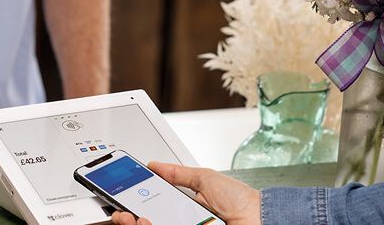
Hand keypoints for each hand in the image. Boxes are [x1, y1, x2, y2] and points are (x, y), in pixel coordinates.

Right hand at [109, 162, 261, 224]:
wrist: (262, 217)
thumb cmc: (241, 200)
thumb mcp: (206, 179)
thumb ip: (178, 173)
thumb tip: (155, 165)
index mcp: (183, 208)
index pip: (151, 208)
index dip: (134, 206)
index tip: (122, 200)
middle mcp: (182, 222)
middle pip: (147, 223)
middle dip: (129, 220)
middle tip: (124, 215)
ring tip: (139, 220)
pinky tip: (150, 223)